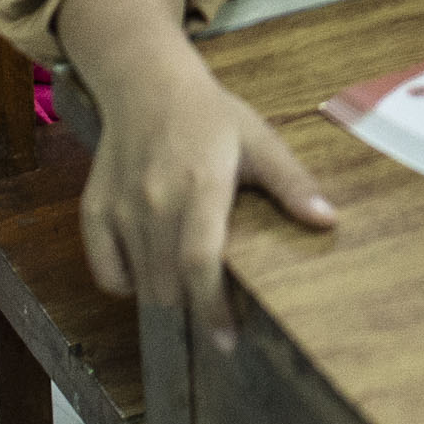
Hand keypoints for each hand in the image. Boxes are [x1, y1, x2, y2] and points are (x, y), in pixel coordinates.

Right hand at [78, 51, 337, 344]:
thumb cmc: (210, 115)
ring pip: (141, 282)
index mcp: (201, 185)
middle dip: (194, 308)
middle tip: (216, 314)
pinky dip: (126, 282)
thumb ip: (292, 183)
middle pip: (170, 284)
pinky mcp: (94, 209)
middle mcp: (155, 200)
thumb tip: (329, 220)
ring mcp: (121, 206)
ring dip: (166, 297)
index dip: (213, 309)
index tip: (227, 340)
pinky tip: (150, 272)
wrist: (147, 83)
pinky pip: (106, 269)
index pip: (200, 263)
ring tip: (189, 292)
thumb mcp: (260, 141)